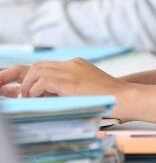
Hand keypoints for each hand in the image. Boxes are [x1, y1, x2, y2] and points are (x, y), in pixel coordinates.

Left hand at [0, 58, 128, 117]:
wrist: (124, 97)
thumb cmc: (108, 98)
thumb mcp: (85, 89)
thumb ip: (68, 88)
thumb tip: (47, 96)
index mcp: (75, 65)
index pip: (46, 66)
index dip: (32, 76)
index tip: (24, 88)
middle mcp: (72, 64)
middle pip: (39, 65)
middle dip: (24, 79)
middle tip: (24, 95)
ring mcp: (71, 69)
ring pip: (37, 69)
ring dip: (30, 85)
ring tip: (32, 98)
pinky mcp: (70, 80)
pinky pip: (43, 80)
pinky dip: (36, 90)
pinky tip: (41, 98)